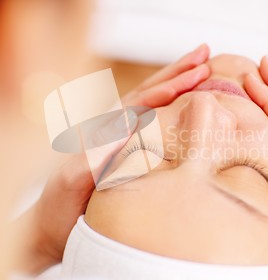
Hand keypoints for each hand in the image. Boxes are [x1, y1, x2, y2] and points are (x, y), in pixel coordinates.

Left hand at [12, 45, 209, 273]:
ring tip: (200, 66)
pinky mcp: (125, 150)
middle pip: (149, 92)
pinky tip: (184, 102)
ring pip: (151, 101)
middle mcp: (111, 128)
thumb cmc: (60, 207)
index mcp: (103, 130)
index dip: (171, 85)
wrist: (50, 226)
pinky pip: (151, 121)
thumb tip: (125, 128)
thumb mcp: (72, 182)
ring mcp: (119, 138)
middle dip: (178, 72)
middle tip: (204, 53)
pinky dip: (169, 105)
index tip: (197, 71)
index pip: (142, 101)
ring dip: (175, 82)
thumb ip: (94, 156)